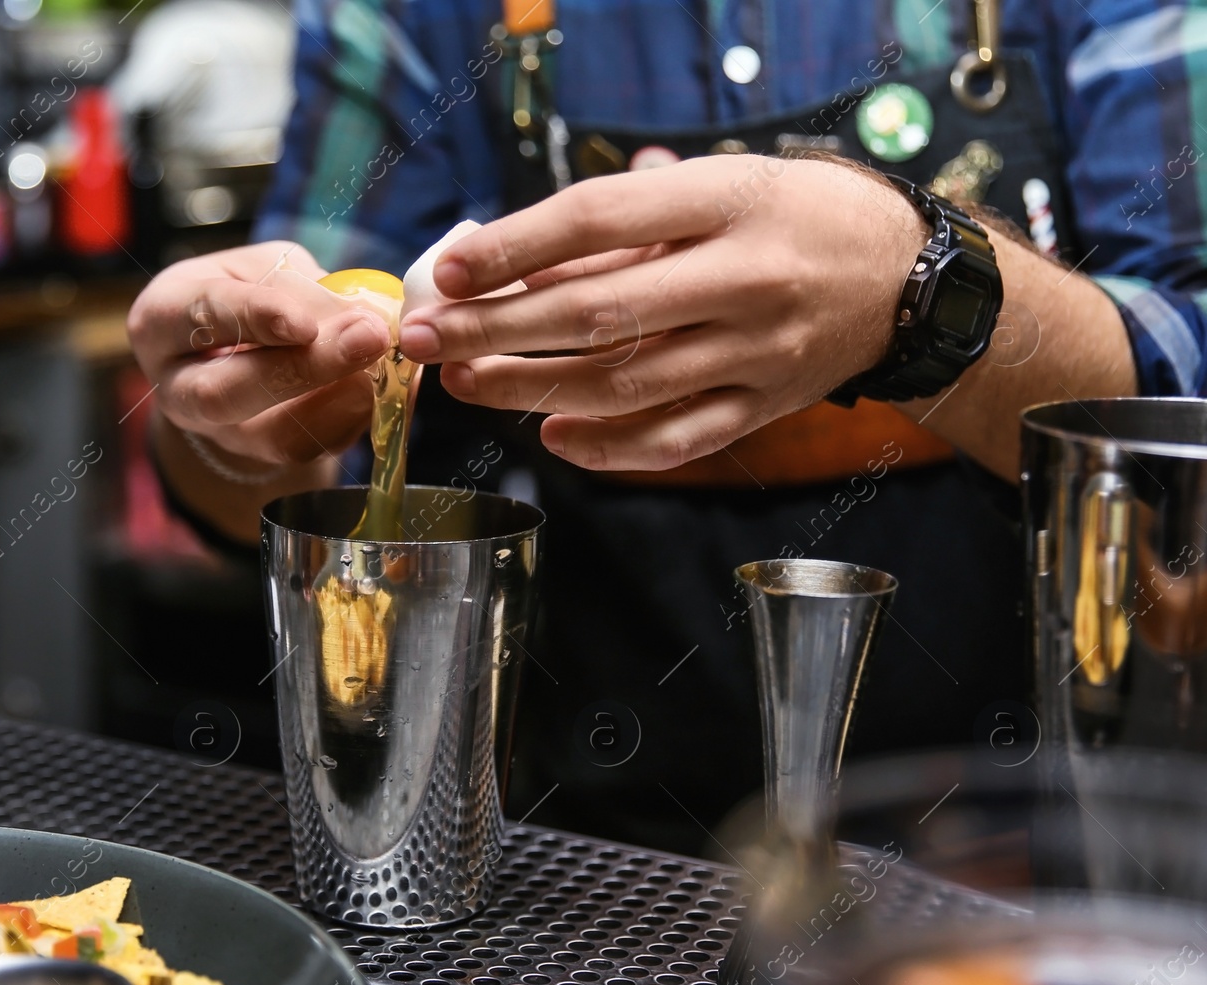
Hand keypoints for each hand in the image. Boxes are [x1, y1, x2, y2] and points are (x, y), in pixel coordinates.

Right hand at [127, 242, 390, 471]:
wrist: (237, 348)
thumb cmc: (245, 292)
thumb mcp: (263, 268)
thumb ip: (299, 286)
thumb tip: (356, 316)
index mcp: (163, 317)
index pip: (205, 314)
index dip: (257, 318)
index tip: (305, 324)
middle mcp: (176, 384)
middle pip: (226, 392)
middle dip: (304, 368)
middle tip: (368, 338)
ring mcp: (216, 432)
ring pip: (271, 436)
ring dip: (337, 402)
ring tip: (380, 367)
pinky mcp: (259, 456)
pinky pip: (307, 451)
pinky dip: (348, 421)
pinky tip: (373, 392)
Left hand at [395, 156, 928, 469]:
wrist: (908, 279)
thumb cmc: (793, 216)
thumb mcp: (719, 187)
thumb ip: (624, 228)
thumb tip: (509, 262)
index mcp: (729, 204)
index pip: (597, 222)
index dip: (513, 249)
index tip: (446, 270)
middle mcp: (746, 280)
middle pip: (597, 314)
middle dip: (496, 331)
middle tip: (426, 341)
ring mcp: (759, 352)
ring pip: (625, 385)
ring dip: (532, 390)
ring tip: (467, 383)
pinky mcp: (767, 406)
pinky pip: (678, 440)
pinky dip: (610, 447)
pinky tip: (554, 437)